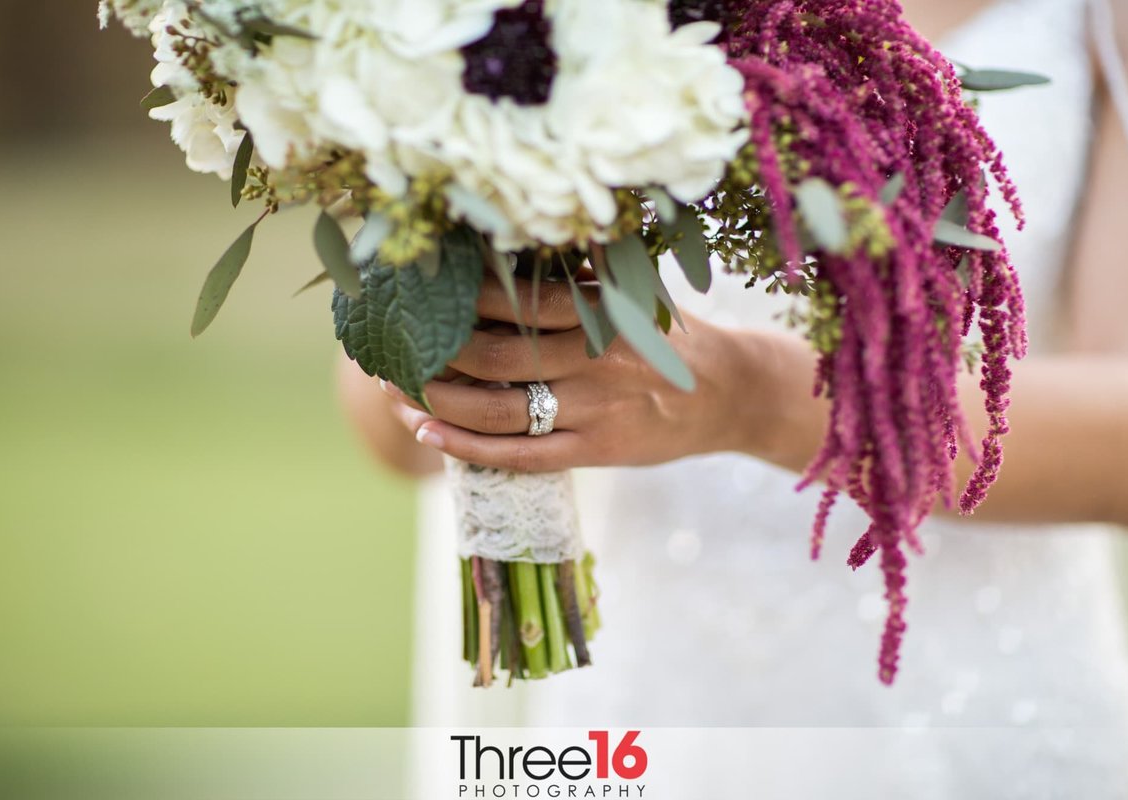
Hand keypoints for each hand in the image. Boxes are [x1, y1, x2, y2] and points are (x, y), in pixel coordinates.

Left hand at [381, 274, 770, 471]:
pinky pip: (522, 454)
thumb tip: (514, 237)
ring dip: (440, 401)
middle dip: (438, 353)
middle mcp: (598, 359)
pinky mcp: (597, 452)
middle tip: (395, 345)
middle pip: (499, 356)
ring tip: (398, 391)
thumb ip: (583, 270)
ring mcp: (596, 411)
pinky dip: (468, 447)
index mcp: (605, 310)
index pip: (522, 301)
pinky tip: (427, 433)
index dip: (465, 298)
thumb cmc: (670, 336)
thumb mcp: (637, 291)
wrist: (733, 395)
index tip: (422, 289)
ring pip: (501, 409)